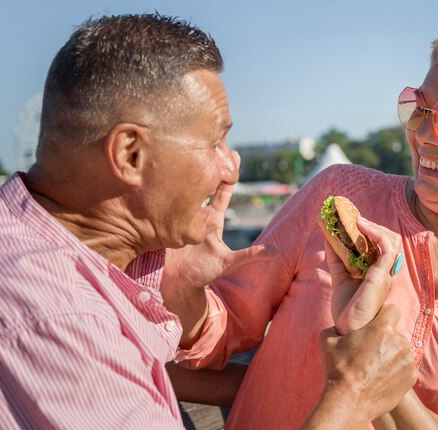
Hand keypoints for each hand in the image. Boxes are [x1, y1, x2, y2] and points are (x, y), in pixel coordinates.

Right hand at [161, 152, 271, 292]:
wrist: (175, 284)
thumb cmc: (203, 274)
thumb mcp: (229, 264)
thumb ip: (251, 255)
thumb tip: (277, 252)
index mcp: (212, 220)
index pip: (222, 191)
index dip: (228, 174)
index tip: (234, 153)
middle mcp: (194, 213)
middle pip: (201, 183)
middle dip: (206, 162)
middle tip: (211, 138)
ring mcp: (177, 215)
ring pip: (182, 187)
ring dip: (183, 169)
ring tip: (186, 146)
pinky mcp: (162, 220)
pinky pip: (163, 201)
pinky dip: (163, 186)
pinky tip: (159, 169)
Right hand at [320, 304, 415, 420]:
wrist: (348, 402)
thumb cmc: (337, 369)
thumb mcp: (327, 339)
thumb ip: (337, 326)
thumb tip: (340, 325)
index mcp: (382, 328)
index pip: (393, 309)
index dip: (383, 315)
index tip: (376, 324)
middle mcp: (400, 341)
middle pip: (396, 333)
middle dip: (386, 339)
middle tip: (370, 351)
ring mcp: (408, 360)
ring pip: (402, 351)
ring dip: (392, 355)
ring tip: (374, 368)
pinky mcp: (411, 378)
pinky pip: (405, 368)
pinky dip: (396, 372)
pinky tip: (380, 379)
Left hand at [328, 217, 402, 334]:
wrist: (348, 328)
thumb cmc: (347, 309)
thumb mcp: (340, 277)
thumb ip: (337, 259)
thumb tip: (328, 237)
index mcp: (379, 273)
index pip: (382, 245)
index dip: (371, 231)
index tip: (353, 220)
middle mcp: (386, 272)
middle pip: (389, 240)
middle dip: (373, 226)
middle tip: (354, 218)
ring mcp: (386, 273)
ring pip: (392, 240)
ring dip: (374, 227)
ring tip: (357, 220)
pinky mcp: (382, 274)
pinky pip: (387, 247)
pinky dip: (375, 234)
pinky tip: (360, 227)